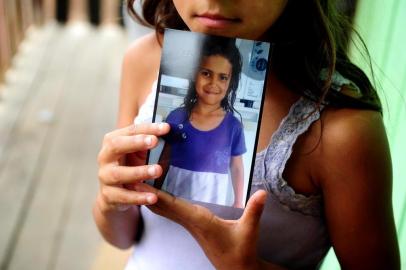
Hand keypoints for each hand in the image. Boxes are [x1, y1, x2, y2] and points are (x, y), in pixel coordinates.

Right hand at [96, 123, 169, 212]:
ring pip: (118, 173)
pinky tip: (153, 197)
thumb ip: (150, 142)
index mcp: (113, 141)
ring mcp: (105, 177)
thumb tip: (170, 131)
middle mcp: (105, 157)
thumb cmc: (130, 166)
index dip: (148, 128)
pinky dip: (138, 197)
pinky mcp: (109, 195)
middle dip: (135, 142)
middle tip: (155, 141)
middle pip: (116, 146)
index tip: (166, 128)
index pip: (130, 130)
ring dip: (139, 171)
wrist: (114, 194)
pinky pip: (123, 196)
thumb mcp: (139, 152)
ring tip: (158, 170)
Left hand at [134, 183, 269, 269]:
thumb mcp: (249, 231)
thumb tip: (262, 192)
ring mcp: (190, 224)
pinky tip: (156, 194)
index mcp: (200, 220)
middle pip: (162, 205)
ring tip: (138, 179)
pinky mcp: (193, 224)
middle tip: (130, 175)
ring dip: (151, 195)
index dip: (155, 194)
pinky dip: (161, 201)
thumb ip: (254, 211)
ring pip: (164, 209)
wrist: (236, 269)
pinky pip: (171, 211)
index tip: (140, 182)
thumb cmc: (241, 251)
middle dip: (146, 192)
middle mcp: (190, 221)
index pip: (173, 205)